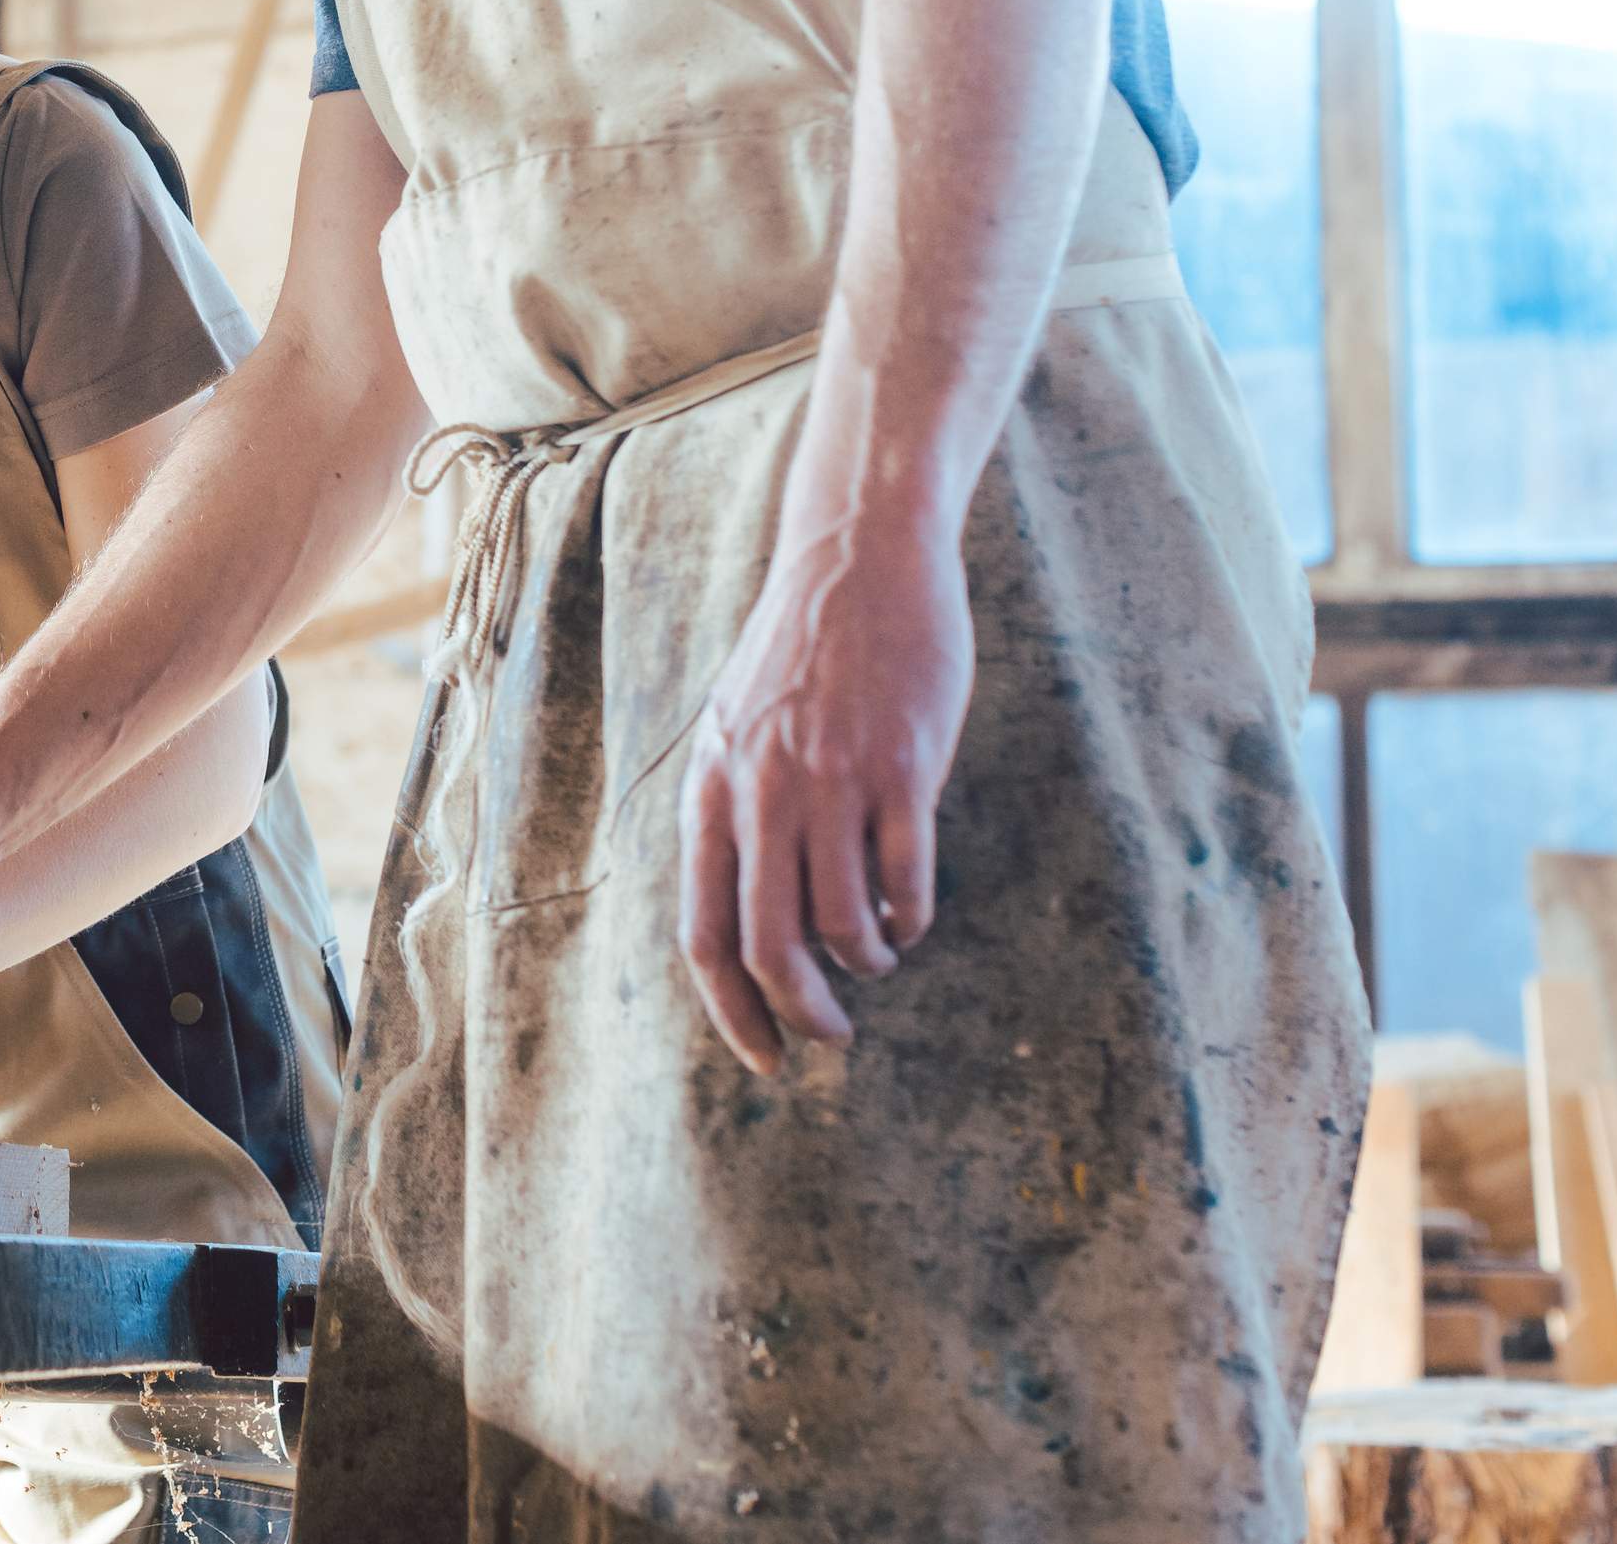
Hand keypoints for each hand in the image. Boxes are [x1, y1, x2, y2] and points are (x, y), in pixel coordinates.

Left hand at [676, 505, 971, 1075]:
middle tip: (832, 1036)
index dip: (731, 1010)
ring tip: (881, 955)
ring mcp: (832, 782)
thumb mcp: (737, 728)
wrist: (858, 560)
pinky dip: (912, 916)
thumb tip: (752, 907)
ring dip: (868, 962)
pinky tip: (913, 912)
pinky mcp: (901, 767)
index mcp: (712, 792)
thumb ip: (737, 810)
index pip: (703, 933)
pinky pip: (906, 878)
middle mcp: (762, 795)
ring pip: (845, 924)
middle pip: (771, 948)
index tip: (764, 1056)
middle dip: (803, 1014)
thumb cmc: (801, 652)